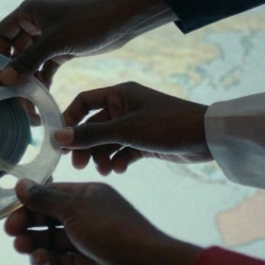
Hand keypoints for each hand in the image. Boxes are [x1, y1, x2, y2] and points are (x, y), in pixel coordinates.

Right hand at [0, 0, 175, 86]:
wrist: (124, 20)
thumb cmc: (89, 22)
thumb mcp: (55, 42)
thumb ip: (28, 61)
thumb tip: (4, 80)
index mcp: (28, 12)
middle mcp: (35, 23)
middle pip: (14, 52)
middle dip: (13, 75)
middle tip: (13, 99)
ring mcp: (48, 37)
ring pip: (30, 63)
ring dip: (28, 82)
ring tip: (28, 105)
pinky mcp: (62, 48)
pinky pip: (45, 67)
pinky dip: (43, 81)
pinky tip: (42, 98)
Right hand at [4, 180, 199, 264]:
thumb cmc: (112, 230)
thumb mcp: (75, 208)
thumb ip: (45, 199)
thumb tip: (20, 185)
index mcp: (89, 196)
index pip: (52, 194)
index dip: (30, 201)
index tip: (11, 209)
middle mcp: (87, 218)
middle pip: (49, 219)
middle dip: (28, 224)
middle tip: (11, 231)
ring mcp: (86, 244)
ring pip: (51, 242)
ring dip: (34, 243)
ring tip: (21, 247)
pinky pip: (59, 262)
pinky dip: (46, 261)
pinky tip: (38, 260)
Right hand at [57, 82, 212, 174]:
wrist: (207, 137)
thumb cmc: (167, 125)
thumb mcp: (126, 130)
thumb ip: (91, 135)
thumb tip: (57, 138)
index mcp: (119, 94)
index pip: (83, 102)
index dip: (69, 119)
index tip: (60, 141)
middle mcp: (125, 107)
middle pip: (94, 126)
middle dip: (86, 146)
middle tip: (79, 166)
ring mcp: (135, 124)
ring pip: (108, 141)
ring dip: (102, 156)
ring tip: (103, 171)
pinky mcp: (145, 141)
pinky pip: (123, 151)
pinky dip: (118, 160)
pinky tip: (119, 170)